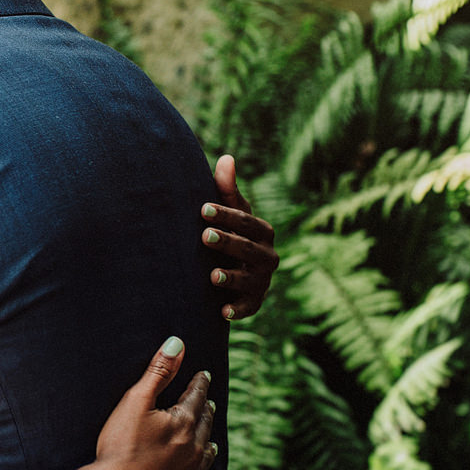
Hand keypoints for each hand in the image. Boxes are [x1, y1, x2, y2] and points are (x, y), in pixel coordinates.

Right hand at [95, 338, 219, 469]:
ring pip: (206, 457)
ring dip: (208, 446)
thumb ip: (158, 372)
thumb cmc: (121, 444)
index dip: (199, 384)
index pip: (196, 397)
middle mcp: (193, 449)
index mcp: (183, 423)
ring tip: (211, 442)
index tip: (204, 375)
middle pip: (204, 425)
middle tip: (208, 403)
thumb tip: (178, 343)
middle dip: (206, 411)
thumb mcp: (136, 401)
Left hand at [200, 154, 278, 320]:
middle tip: (204, 235)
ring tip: (212, 275)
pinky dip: (237, 310)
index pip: (246, 221)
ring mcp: (262, 281)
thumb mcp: (227, 212)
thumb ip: (226, 190)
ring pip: (251, 279)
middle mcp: (267, 256)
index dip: (226, 214)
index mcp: (262, 232)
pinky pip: (249, 308)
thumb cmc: (228, 233)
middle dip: (228, 242)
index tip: (202, 208)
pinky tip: (222, 311)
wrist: (230, 270)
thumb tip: (226, 158)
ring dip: (233, 277)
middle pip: (250, 248)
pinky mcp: (253, 302)